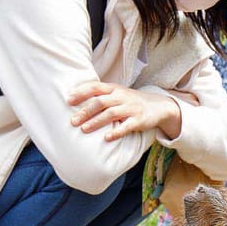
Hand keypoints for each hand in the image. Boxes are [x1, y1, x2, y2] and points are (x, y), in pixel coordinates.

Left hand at [67, 82, 181, 140]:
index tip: (68, 100)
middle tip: (72, 121)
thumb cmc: (131, 101)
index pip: (95, 87)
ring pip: (111, 113)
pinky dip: (116, 132)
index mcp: (114, 89)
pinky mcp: (139, 120)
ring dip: (96, 121)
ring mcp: (131, 108)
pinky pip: (127, 126)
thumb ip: (100, 95)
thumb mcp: (117, 94)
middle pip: (100, 102)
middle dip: (85, 111)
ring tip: (84, 129)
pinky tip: (106, 138)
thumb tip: (74, 99)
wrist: (158, 106)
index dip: (81, 93)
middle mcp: (121, 96)